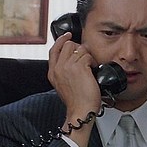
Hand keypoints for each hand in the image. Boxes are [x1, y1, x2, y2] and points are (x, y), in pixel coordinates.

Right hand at [48, 32, 100, 146]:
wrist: (80, 110)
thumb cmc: (76, 101)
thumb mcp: (63, 85)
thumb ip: (64, 72)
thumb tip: (72, 61)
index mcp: (52, 72)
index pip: (54, 50)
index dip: (61, 40)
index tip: (68, 35)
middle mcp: (58, 68)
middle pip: (68, 45)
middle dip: (79, 48)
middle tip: (85, 57)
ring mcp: (68, 67)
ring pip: (79, 48)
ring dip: (88, 55)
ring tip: (90, 67)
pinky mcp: (79, 68)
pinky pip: (87, 55)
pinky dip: (93, 61)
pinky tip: (94, 70)